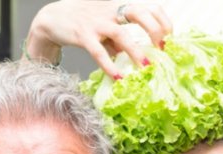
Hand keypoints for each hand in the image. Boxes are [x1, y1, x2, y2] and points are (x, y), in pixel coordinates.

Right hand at [25, 1, 172, 76]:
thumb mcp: (105, 28)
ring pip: (121, 33)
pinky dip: (109, 64)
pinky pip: (98, 51)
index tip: (170, 38)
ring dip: (135, 50)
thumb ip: (119, 41)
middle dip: (155, 30)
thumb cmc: (83, 24)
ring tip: (146, 67)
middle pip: (139, 13)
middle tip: (163, 49)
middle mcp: (110, 11)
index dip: (162, 20)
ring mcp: (96, 22)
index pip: (148, 7)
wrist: (52, 18)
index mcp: (119, 7)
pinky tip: (118, 76)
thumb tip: (134, 58)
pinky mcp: (82, 35)